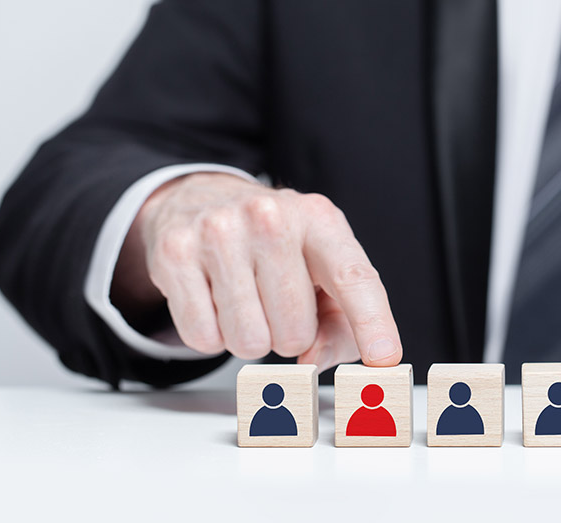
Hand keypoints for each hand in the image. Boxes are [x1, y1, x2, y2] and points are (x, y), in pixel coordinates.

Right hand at [111, 172, 401, 372]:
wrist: (205, 200)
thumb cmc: (277, 246)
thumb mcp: (322, 270)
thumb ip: (338, 324)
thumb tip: (312, 360)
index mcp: (320, 219)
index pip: (354, 277)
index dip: (372, 322)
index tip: (385, 358)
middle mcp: (270, 217)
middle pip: (294, 330)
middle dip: (288, 335)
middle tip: (275, 304)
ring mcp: (219, 231)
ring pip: (248, 341)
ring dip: (249, 337)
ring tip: (245, 299)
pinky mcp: (175, 252)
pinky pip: (203, 337)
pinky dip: (211, 334)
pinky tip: (214, 298)